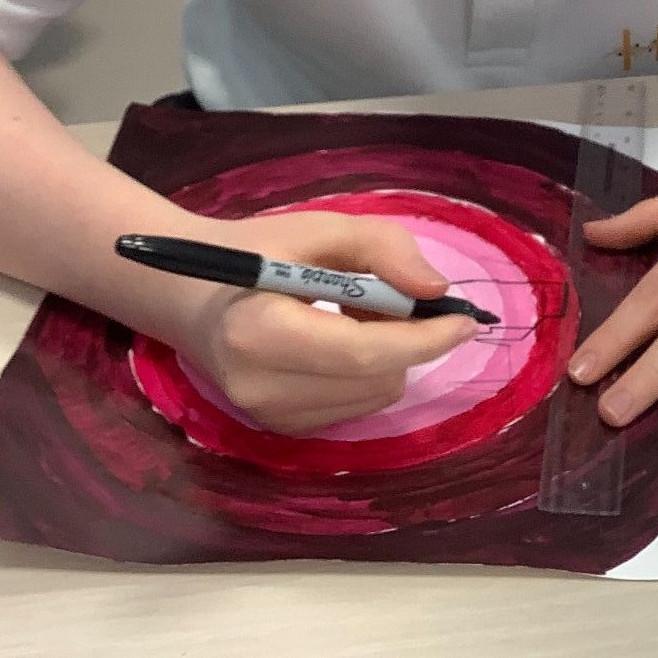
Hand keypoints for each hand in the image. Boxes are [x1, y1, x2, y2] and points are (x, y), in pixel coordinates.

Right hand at [167, 211, 479, 433]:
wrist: (192, 298)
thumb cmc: (257, 254)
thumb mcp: (318, 228)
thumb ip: (381, 247)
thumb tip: (437, 291)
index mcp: (262, 332)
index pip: (362, 353)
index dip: (424, 339)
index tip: (465, 318)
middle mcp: (261, 387)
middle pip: (376, 379)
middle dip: (404, 339)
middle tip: (385, 295)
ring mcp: (268, 417)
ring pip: (375, 396)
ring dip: (388, 357)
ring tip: (353, 315)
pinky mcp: (281, 429)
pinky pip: (357, 405)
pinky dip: (367, 374)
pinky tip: (339, 341)